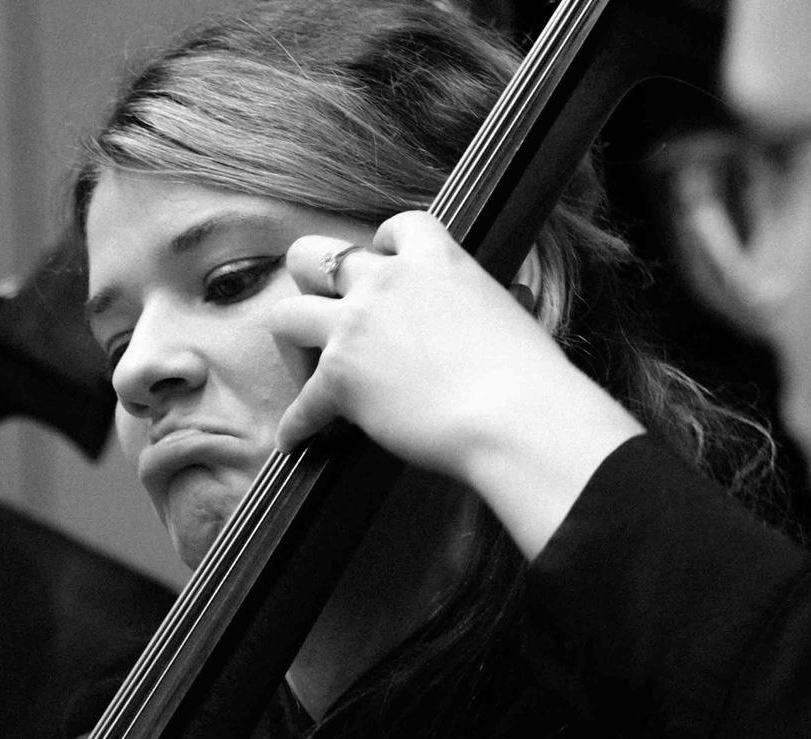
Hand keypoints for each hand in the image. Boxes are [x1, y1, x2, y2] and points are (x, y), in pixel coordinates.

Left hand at [263, 211, 641, 557]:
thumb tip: (490, 316)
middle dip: (308, 282)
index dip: (377, 246)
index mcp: (435, 259)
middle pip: (312, 256)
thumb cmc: (526, 376)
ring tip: (307, 374)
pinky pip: (300, 403)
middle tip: (324, 318)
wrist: (514, 415)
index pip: (393, 226)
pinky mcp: (338, 377)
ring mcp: (355, 327)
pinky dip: (296, 426)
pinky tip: (295, 441)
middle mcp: (385, 283)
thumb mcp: (504, 314)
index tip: (375, 267)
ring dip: (291, 346)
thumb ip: (473, 306)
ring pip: (284, 316)